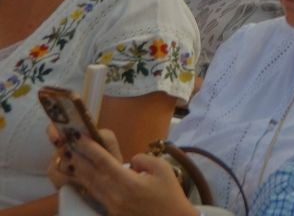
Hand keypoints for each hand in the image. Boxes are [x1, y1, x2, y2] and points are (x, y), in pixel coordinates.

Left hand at [48, 127, 198, 215]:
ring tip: (72, 160)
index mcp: (129, 183)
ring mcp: (111, 207)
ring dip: (80, 172)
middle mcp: (115, 196)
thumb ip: (144, 160)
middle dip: (79, 160)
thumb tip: (130, 162)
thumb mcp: (163, 170)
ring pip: (91, 187)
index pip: (103, 162)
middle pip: (91, 175)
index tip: (80, 138)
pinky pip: (96, 197)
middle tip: (70, 146)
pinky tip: (84, 179)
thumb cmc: (170, 195)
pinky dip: (88, 185)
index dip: (90, 149)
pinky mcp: (111, 214)